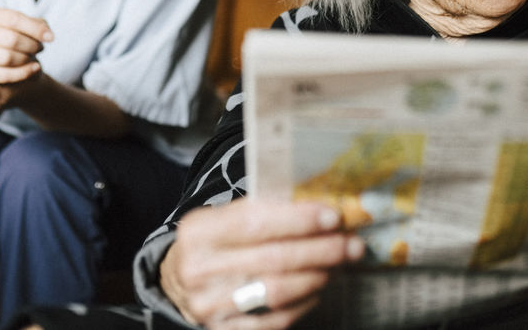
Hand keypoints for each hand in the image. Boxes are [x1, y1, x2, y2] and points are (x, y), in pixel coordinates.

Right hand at [0, 8, 49, 115]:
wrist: (9, 71)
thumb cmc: (21, 47)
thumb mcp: (31, 32)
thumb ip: (39, 27)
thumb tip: (47, 34)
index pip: (13, 19)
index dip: (35, 29)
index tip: (50, 38)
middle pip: (10, 38)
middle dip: (31, 46)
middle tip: (39, 49)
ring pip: (5, 57)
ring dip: (26, 60)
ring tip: (34, 60)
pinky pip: (2, 75)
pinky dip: (22, 73)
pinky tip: (34, 69)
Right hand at [160, 198, 364, 328]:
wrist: (176, 281)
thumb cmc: (214, 242)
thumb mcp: (224, 217)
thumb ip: (263, 210)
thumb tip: (320, 209)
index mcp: (199, 232)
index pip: (255, 223)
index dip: (298, 221)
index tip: (333, 217)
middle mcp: (199, 270)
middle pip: (272, 260)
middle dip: (320, 251)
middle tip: (351, 244)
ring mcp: (209, 306)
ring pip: (277, 292)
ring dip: (317, 276)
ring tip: (340, 263)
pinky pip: (274, 320)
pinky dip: (303, 302)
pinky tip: (319, 286)